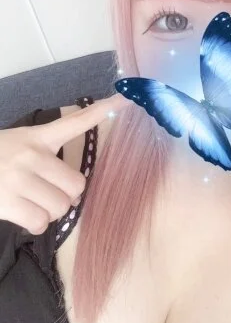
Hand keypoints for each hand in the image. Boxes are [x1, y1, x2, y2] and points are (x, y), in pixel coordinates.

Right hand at [0, 94, 128, 234]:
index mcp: (38, 137)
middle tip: (50, 193)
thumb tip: (75, 194)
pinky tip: (23, 214)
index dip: (104, 110)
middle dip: (68, 196)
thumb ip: (49, 161)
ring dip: (51, 211)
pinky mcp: (7, 201)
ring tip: (32, 202)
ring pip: (61, 206)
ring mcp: (19, 177)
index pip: (77, 121)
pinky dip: (36, 224)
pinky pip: (41, 222)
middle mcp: (32, 154)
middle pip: (78, 185)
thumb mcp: (20, 146)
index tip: (127, 99)